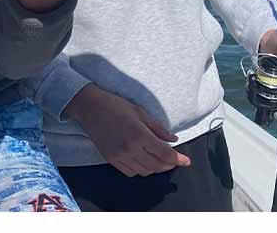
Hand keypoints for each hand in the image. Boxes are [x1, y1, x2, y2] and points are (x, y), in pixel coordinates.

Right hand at [65, 85, 190, 176]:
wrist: (90, 107)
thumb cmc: (115, 105)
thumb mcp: (139, 112)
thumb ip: (158, 128)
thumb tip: (173, 139)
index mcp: (140, 134)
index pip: (165, 154)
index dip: (179, 159)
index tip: (186, 161)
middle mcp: (131, 148)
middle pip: (157, 166)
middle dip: (169, 164)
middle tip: (174, 159)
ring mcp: (120, 155)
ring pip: (145, 171)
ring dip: (155, 168)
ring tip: (158, 159)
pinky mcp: (111, 159)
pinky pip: (131, 172)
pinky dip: (141, 170)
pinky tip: (143, 161)